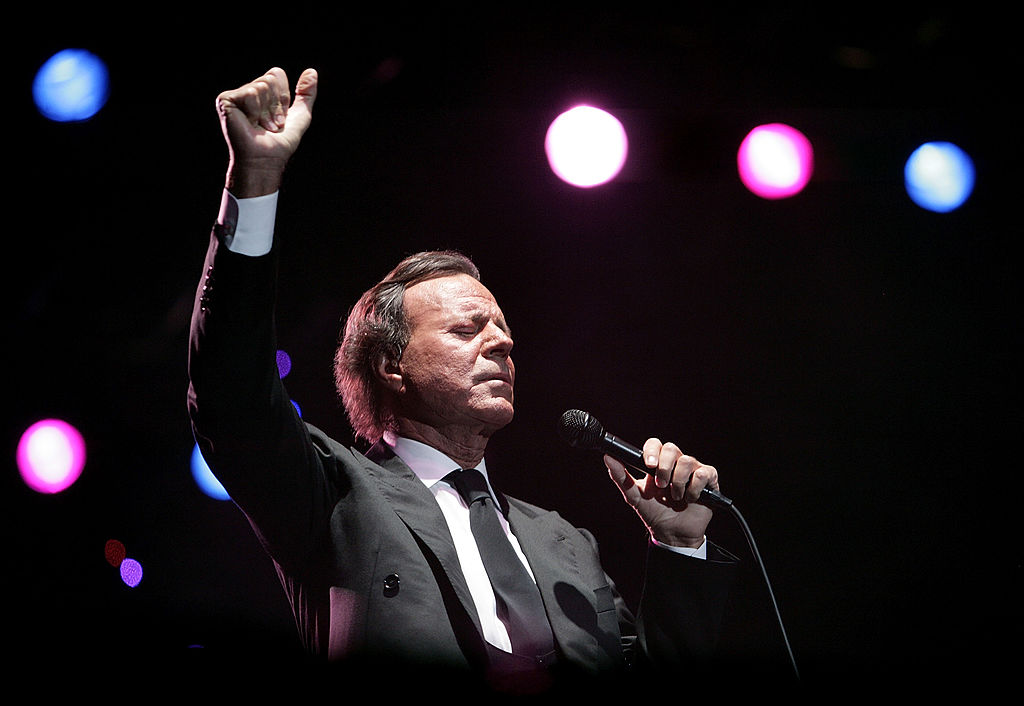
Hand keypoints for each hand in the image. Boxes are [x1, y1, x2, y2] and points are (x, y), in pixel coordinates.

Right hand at [216, 67, 317, 196]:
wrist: (266, 158)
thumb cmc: (281, 142)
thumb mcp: (300, 115)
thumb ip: (307, 93)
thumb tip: (312, 71)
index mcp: (262, 92)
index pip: (277, 74)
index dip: (283, 97)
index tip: (280, 116)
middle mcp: (247, 91)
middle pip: (270, 78)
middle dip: (276, 104)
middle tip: (270, 123)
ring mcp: (235, 95)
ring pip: (261, 85)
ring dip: (267, 111)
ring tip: (261, 126)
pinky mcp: (225, 100)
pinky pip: (250, 93)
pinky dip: (255, 111)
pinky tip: (249, 123)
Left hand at [605, 439, 718, 548]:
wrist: (673, 534)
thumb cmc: (655, 512)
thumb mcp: (634, 496)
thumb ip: (621, 477)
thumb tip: (608, 458)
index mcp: (658, 464)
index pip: (655, 444)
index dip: (652, 450)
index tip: (649, 464)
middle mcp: (675, 463)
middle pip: (671, 448)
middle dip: (664, 467)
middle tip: (661, 485)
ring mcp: (692, 470)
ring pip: (687, 460)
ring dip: (678, 482)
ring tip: (675, 496)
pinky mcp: (708, 479)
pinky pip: (704, 473)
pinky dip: (694, 488)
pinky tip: (690, 498)